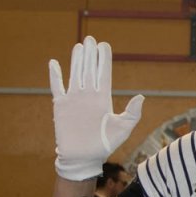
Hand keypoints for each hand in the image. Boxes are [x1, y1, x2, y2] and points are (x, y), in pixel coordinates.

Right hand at [50, 35, 144, 180]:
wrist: (84, 158)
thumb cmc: (105, 145)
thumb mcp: (123, 129)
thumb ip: (132, 113)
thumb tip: (141, 96)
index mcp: (103, 98)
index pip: (104, 74)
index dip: (104, 59)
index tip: (104, 45)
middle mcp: (89, 95)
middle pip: (89, 70)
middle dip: (90, 54)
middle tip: (91, 39)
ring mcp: (74, 99)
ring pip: (75, 74)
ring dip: (76, 60)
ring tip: (79, 46)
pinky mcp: (61, 105)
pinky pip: (57, 87)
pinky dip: (55, 76)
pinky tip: (54, 63)